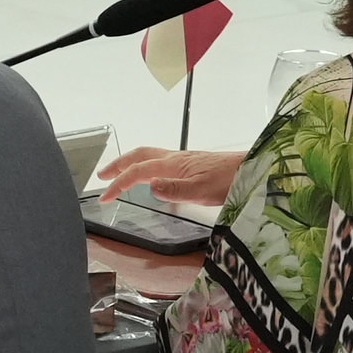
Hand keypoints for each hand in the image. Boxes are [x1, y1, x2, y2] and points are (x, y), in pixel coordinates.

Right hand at [98, 146, 243, 209]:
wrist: (250, 170)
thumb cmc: (229, 181)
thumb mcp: (201, 190)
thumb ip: (174, 190)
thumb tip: (151, 187)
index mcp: (172, 165)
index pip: (137, 172)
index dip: (118, 183)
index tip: (105, 196)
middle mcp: (175, 158)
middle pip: (138, 156)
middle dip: (118, 165)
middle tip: (102, 175)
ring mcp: (183, 159)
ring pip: (149, 156)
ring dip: (131, 163)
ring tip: (120, 173)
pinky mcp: (191, 163)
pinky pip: (160, 160)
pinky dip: (146, 165)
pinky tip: (153, 176)